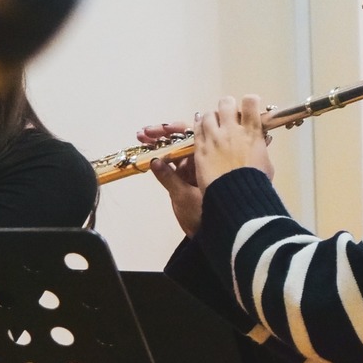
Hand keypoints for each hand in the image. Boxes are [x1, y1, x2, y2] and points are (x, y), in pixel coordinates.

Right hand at [142, 121, 203, 236]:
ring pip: (176, 151)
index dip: (174, 130)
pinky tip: (147, 153)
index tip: (160, 130)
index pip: (192, 135)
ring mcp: (195, 170)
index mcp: (209, 159)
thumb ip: (168, 178)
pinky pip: (174, 164)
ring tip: (141, 137)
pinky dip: (161, 158)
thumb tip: (154, 161)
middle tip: (143, 133)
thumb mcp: (184, 196)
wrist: (220, 232)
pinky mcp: (188, 180)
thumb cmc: (206, 214)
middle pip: (181, 140)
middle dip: (162, 135)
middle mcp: (203, 161)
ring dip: (159, 143)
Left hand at [193, 96, 273, 187]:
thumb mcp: (266, 164)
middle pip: (226, 104)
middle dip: (228, 105)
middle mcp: (232, 131)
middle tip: (229, 112)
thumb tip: (260, 141)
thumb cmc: (257, 183)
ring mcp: (214, 138)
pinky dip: (199, 127)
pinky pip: (197, 130)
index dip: (250, 101)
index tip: (250, 105)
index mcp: (252, 133)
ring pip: (208, 115)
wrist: (236, 197)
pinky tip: (201, 130)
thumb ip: (260, 149)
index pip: (250, 103)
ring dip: (211, 117)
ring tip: (213, 123)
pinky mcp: (201, 148)